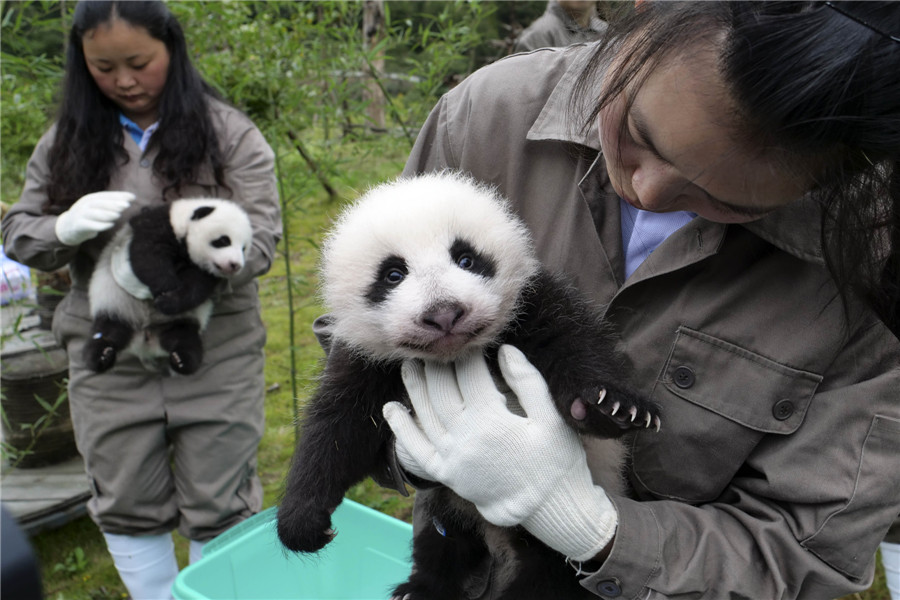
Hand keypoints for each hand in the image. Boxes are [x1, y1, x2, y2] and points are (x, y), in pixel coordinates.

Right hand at [54, 191, 134, 245]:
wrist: (67, 228)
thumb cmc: (87, 218)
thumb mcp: (96, 209)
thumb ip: (109, 206)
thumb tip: (127, 202)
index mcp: (90, 199)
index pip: (106, 195)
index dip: (119, 195)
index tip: (133, 197)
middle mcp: (84, 205)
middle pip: (99, 202)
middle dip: (113, 203)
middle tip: (127, 205)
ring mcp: (79, 214)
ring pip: (93, 213)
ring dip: (107, 213)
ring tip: (118, 215)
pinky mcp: (77, 225)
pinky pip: (88, 225)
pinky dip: (100, 225)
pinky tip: (110, 225)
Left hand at [383, 345, 616, 560]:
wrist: (549, 508)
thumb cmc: (556, 461)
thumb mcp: (552, 419)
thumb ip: (528, 381)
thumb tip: (504, 349)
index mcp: (492, 420)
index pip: (469, 374)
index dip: (467, 352)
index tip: (467, 337)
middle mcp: (465, 438)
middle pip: (440, 391)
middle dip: (435, 364)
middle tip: (431, 344)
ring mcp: (451, 458)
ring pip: (424, 414)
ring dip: (414, 387)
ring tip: (408, 363)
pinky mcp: (446, 474)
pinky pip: (416, 451)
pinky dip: (401, 430)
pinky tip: (392, 411)